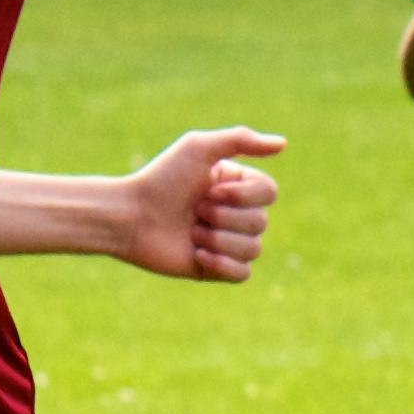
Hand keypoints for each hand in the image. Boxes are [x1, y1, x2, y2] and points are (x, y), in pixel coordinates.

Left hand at [108, 127, 283, 281]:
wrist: (129, 217)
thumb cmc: (161, 179)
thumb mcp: (199, 148)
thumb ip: (241, 140)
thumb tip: (283, 143)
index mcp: (237, 186)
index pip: (269, 193)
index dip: (242, 195)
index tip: (209, 189)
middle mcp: (235, 214)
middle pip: (261, 222)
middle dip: (224, 218)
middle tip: (194, 211)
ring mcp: (226, 243)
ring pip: (253, 249)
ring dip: (219, 240)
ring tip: (191, 233)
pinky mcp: (215, 269)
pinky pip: (243, 274)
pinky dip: (222, 264)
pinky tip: (196, 255)